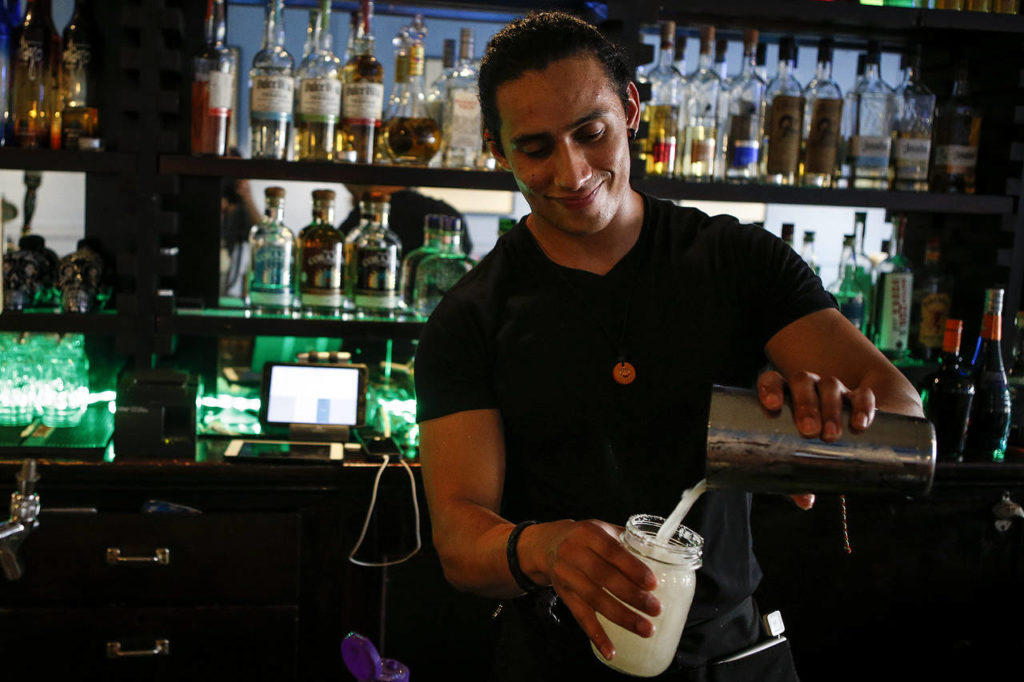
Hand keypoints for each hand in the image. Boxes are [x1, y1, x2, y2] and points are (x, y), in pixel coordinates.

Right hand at [521, 519, 659, 660]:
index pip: (612, 550)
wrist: (546, 545)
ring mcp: (568, 576)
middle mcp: (575, 553)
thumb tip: (661, 555)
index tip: (653, 583)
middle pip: (604, 577)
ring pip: (595, 599)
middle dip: (632, 595)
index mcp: (589, 533)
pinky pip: (581, 617)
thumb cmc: (584, 538)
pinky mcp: (565, 596)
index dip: (632, 567)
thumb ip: (628, 540)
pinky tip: (610, 651)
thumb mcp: (602, 529)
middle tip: (655, 609)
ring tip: (645, 629)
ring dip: (622, 617)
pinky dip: (596, 635)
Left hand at [757, 369, 877, 508]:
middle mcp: (808, 387)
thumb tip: (806, 500)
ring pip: (830, 385)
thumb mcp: (798, 462)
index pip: (773, 381)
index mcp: (785, 396)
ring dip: (830, 408)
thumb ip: (796, 480)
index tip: (772, 405)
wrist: (838, 436)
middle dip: (805, 404)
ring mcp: (832, 390)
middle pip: (803, 382)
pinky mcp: (857, 398)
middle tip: (809, 430)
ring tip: (831, 434)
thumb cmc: (807, 449)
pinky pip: (862, 395)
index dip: (771, 389)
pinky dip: (863, 406)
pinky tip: (861, 424)